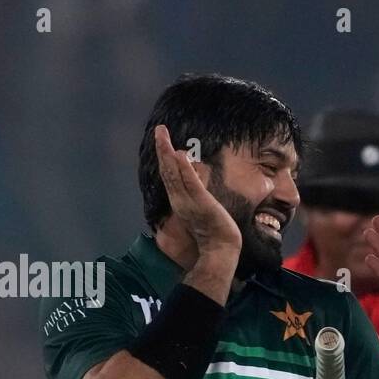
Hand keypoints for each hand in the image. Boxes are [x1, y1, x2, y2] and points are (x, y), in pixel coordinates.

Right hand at [153, 124, 240, 257]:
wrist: (220, 249)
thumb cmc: (213, 231)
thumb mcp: (202, 206)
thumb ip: (195, 192)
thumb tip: (193, 173)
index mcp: (180, 200)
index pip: (169, 175)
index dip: (164, 157)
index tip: (161, 140)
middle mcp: (180, 199)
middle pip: (167, 170)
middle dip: (162, 149)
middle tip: (159, 129)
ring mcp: (189, 201)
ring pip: (174, 174)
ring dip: (168, 153)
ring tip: (163, 136)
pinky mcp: (201, 203)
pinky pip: (191, 184)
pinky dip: (185, 169)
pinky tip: (181, 154)